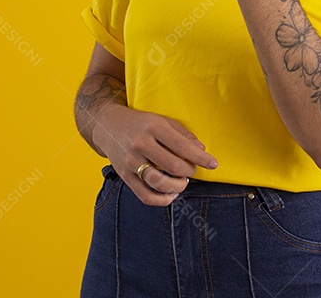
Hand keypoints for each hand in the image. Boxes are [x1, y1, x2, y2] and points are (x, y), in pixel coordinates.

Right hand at [93, 104, 217, 206]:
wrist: (107, 125)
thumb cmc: (140, 123)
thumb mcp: (161, 120)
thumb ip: (182, 134)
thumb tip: (201, 150)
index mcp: (153, 127)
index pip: (182, 146)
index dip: (201, 158)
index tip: (213, 164)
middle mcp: (141, 144)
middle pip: (173, 166)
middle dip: (189, 171)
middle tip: (191, 169)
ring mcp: (130, 161)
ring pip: (160, 183)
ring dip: (178, 186)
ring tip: (182, 181)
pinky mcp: (124, 176)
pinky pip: (145, 196)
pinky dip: (162, 200)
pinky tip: (171, 194)